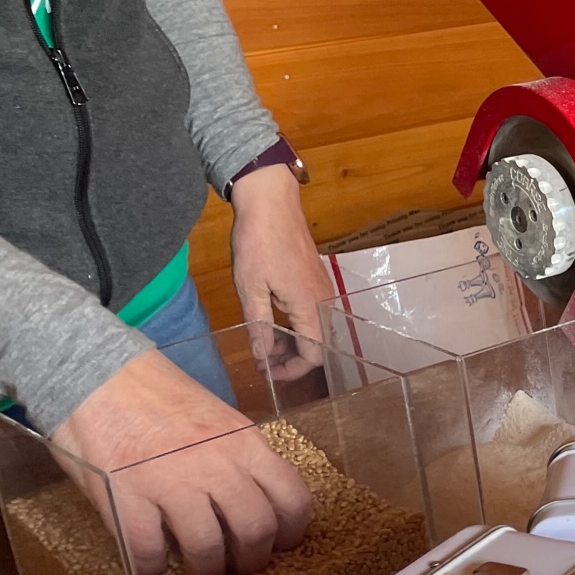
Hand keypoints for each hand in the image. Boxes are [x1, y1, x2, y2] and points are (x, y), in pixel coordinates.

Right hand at [52, 350, 312, 574]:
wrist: (95, 371)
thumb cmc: (154, 392)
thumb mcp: (217, 416)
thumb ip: (237, 455)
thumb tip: (252, 497)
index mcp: (243, 442)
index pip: (292, 496)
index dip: (293, 531)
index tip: (283, 544)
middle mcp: (215, 463)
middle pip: (256, 530)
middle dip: (253, 560)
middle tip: (241, 568)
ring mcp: (170, 481)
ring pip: (207, 547)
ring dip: (206, 570)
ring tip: (200, 572)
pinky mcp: (125, 496)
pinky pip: (148, 550)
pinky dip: (152, 566)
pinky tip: (152, 562)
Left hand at [230, 164, 331, 380]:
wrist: (271, 202)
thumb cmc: (258, 243)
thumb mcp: (250, 287)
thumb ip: (259, 326)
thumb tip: (262, 356)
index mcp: (310, 307)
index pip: (314, 355)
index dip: (292, 370)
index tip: (268, 372)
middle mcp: (324, 301)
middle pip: (317, 344)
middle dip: (289, 357)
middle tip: (261, 360)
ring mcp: (322, 289)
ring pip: (313, 328)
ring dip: (290, 340)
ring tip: (262, 341)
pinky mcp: (315, 279)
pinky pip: (311, 312)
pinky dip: (294, 323)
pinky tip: (271, 319)